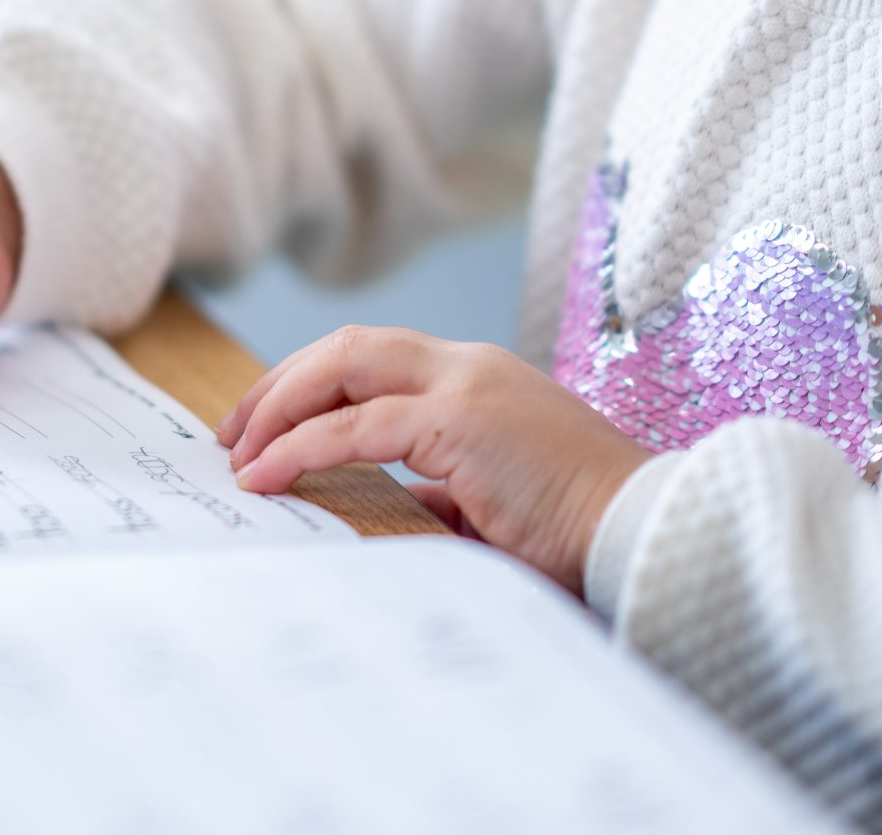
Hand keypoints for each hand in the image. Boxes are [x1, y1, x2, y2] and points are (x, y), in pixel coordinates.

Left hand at [217, 326, 649, 595]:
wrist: (648, 533)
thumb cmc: (580, 531)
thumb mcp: (493, 500)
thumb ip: (442, 488)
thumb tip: (386, 501)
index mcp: (477, 379)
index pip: (372, 360)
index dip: (309, 386)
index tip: (263, 427)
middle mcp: (468, 366)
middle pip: (348, 348)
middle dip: (279, 384)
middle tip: (232, 432)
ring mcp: (465, 385)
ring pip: (343, 368)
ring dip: (278, 408)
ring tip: (238, 452)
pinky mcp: (461, 420)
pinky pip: (356, 425)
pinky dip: (300, 447)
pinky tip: (266, 473)